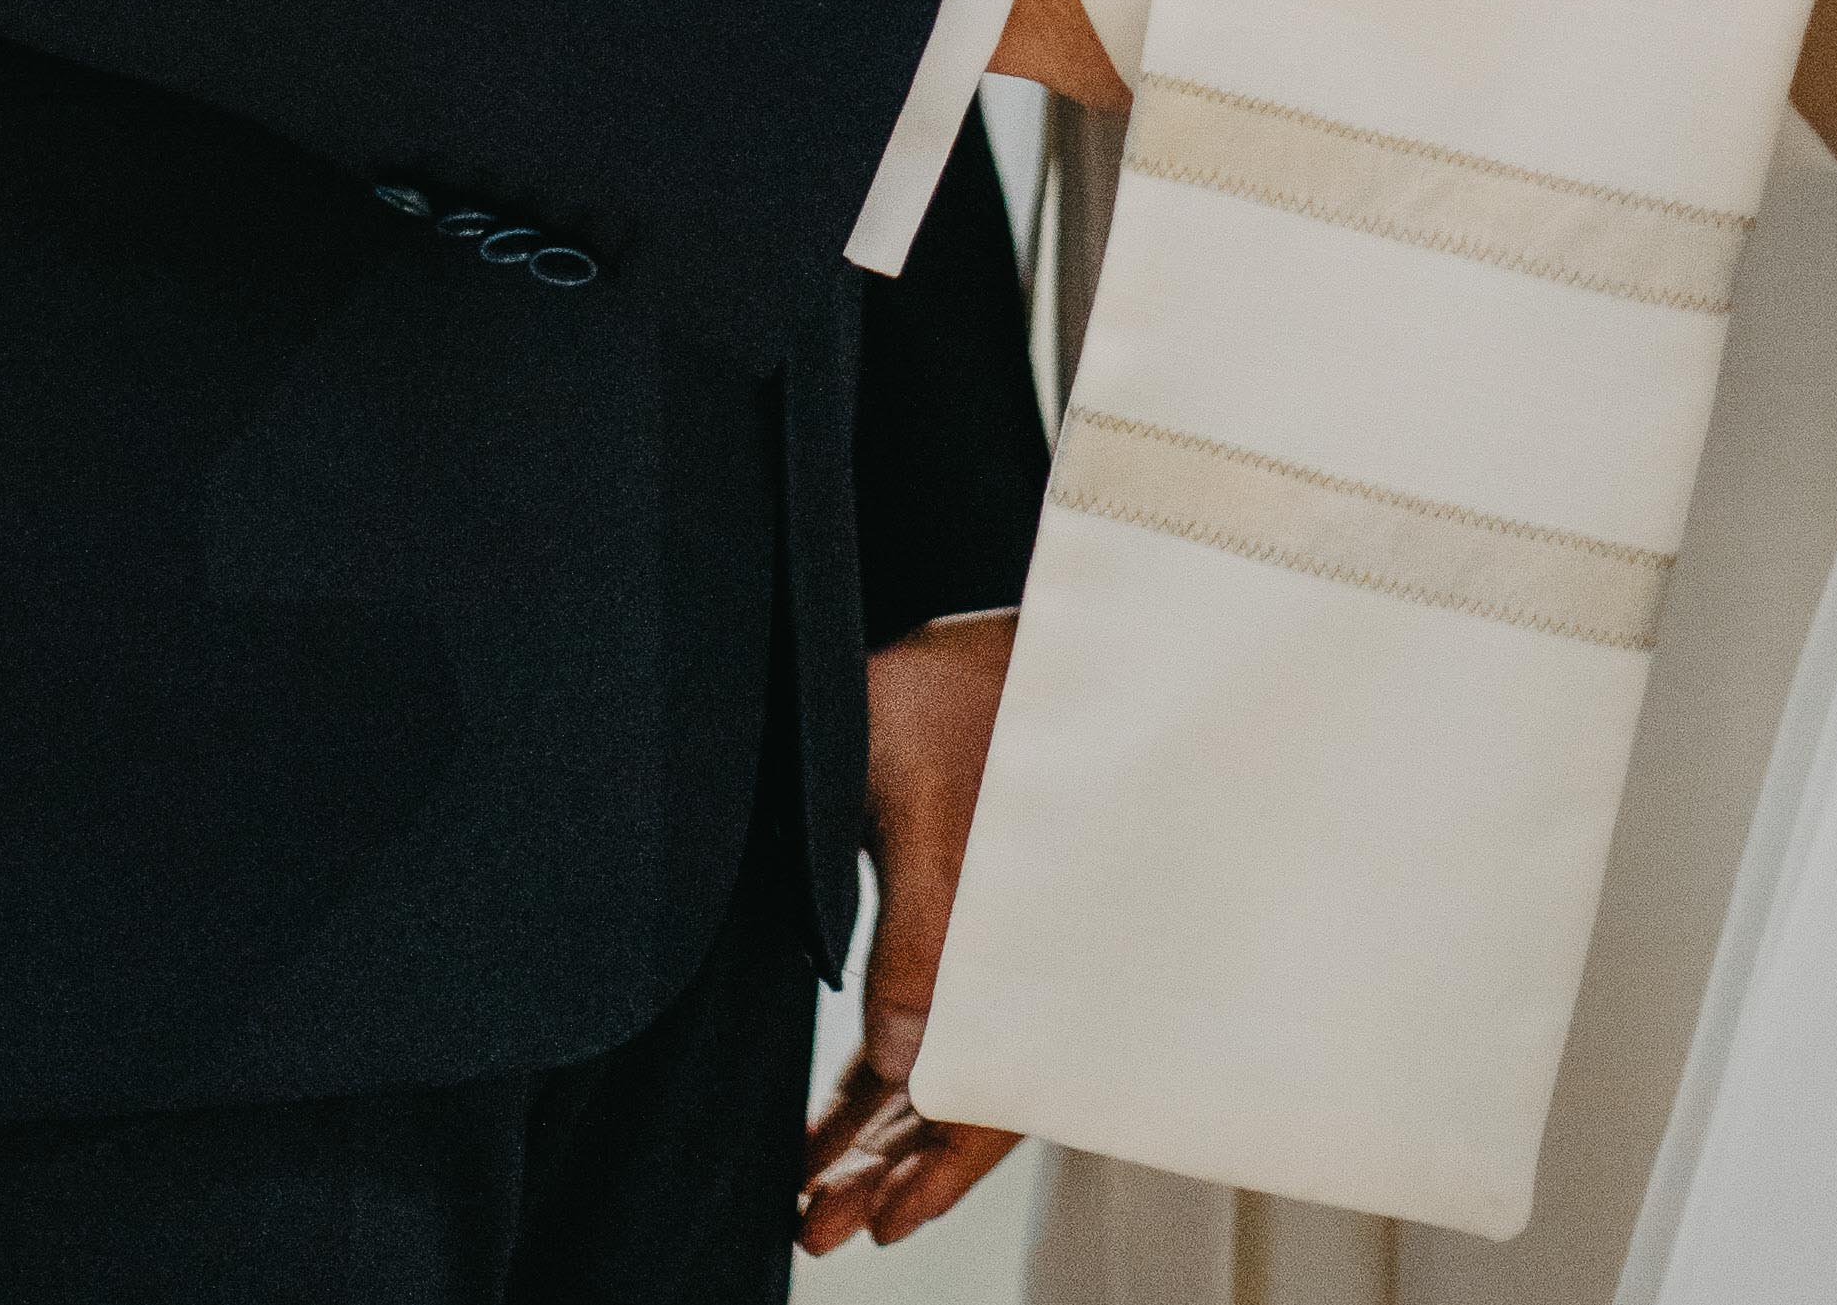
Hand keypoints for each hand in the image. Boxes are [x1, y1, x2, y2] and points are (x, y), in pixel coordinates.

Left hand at [799, 615, 1022, 1252]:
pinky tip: (839, 1123)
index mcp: (1020, 931)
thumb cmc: (966, 673)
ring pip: (943, 1071)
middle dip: (887, 1176)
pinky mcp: (969, 917)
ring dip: (881, 1139)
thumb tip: (902, 1062)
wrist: (1028, 610)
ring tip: (808, 1200)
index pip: (989, 1088)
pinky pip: (933, 1021)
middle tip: (810, 1226)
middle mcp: (1017, 952)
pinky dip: (889, 1081)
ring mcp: (996, 940)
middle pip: (961, 1100)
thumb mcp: (909, 780)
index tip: (876, 1223)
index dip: (934, 1168)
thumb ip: (914, 923)